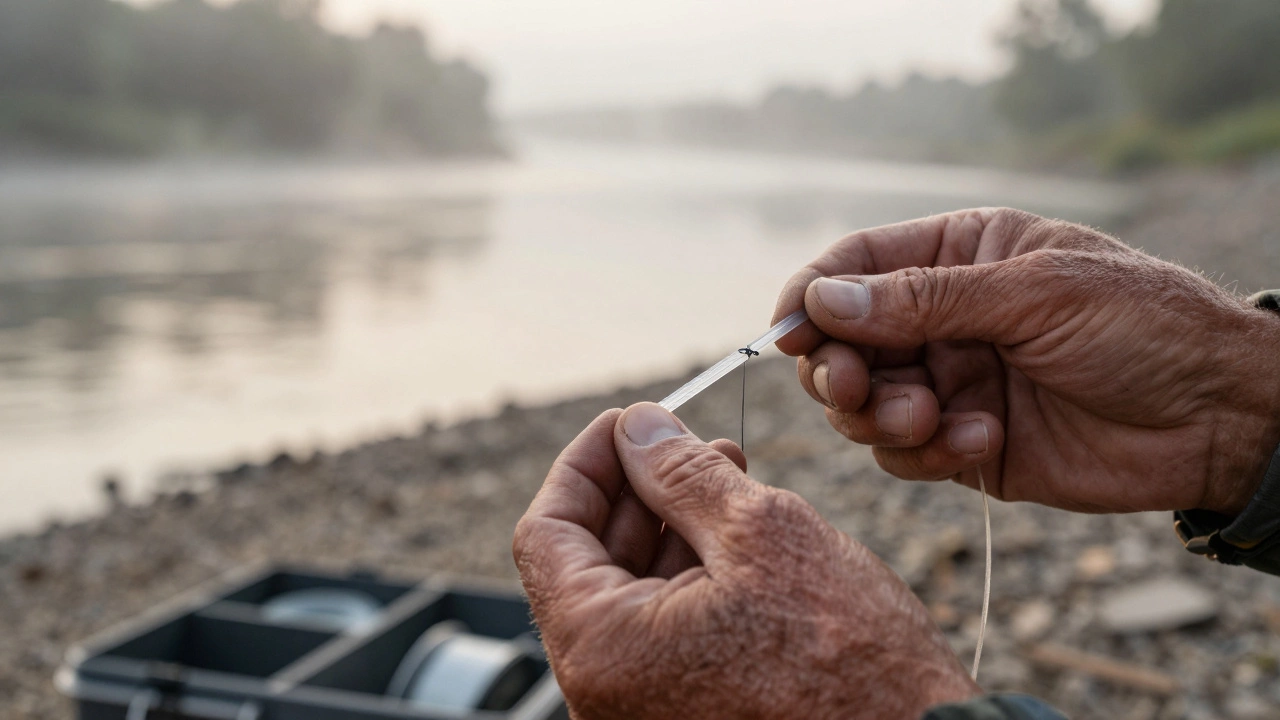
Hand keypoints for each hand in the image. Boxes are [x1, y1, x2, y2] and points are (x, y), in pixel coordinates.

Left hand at [513, 403, 978, 719]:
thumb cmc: (851, 663)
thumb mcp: (762, 535)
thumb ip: (681, 473)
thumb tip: (637, 428)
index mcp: (601, 650)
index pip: (546, 534)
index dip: (584, 464)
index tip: (628, 422)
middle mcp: (605, 692)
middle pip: (586, 563)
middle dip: (636, 489)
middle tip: (686, 439)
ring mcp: (645, 708)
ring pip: (630, 593)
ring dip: (669, 524)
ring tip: (726, 472)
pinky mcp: (686, 714)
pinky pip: (664, 630)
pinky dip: (690, 573)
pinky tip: (737, 531)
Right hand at [772, 208, 1279, 513]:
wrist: (1221, 418)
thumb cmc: (1144, 327)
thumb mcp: (1035, 294)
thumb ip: (925, 300)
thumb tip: (824, 297)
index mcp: (960, 257)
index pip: (855, 264)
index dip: (810, 294)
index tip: (786, 332)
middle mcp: (944, 318)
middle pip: (844, 340)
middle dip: (839, 368)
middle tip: (856, 388)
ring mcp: (952, 383)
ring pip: (864, 404)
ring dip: (881, 416)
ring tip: (931, 420)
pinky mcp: (965, 445)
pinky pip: (906, 454)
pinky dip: (927, 454)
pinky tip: (983, 444)